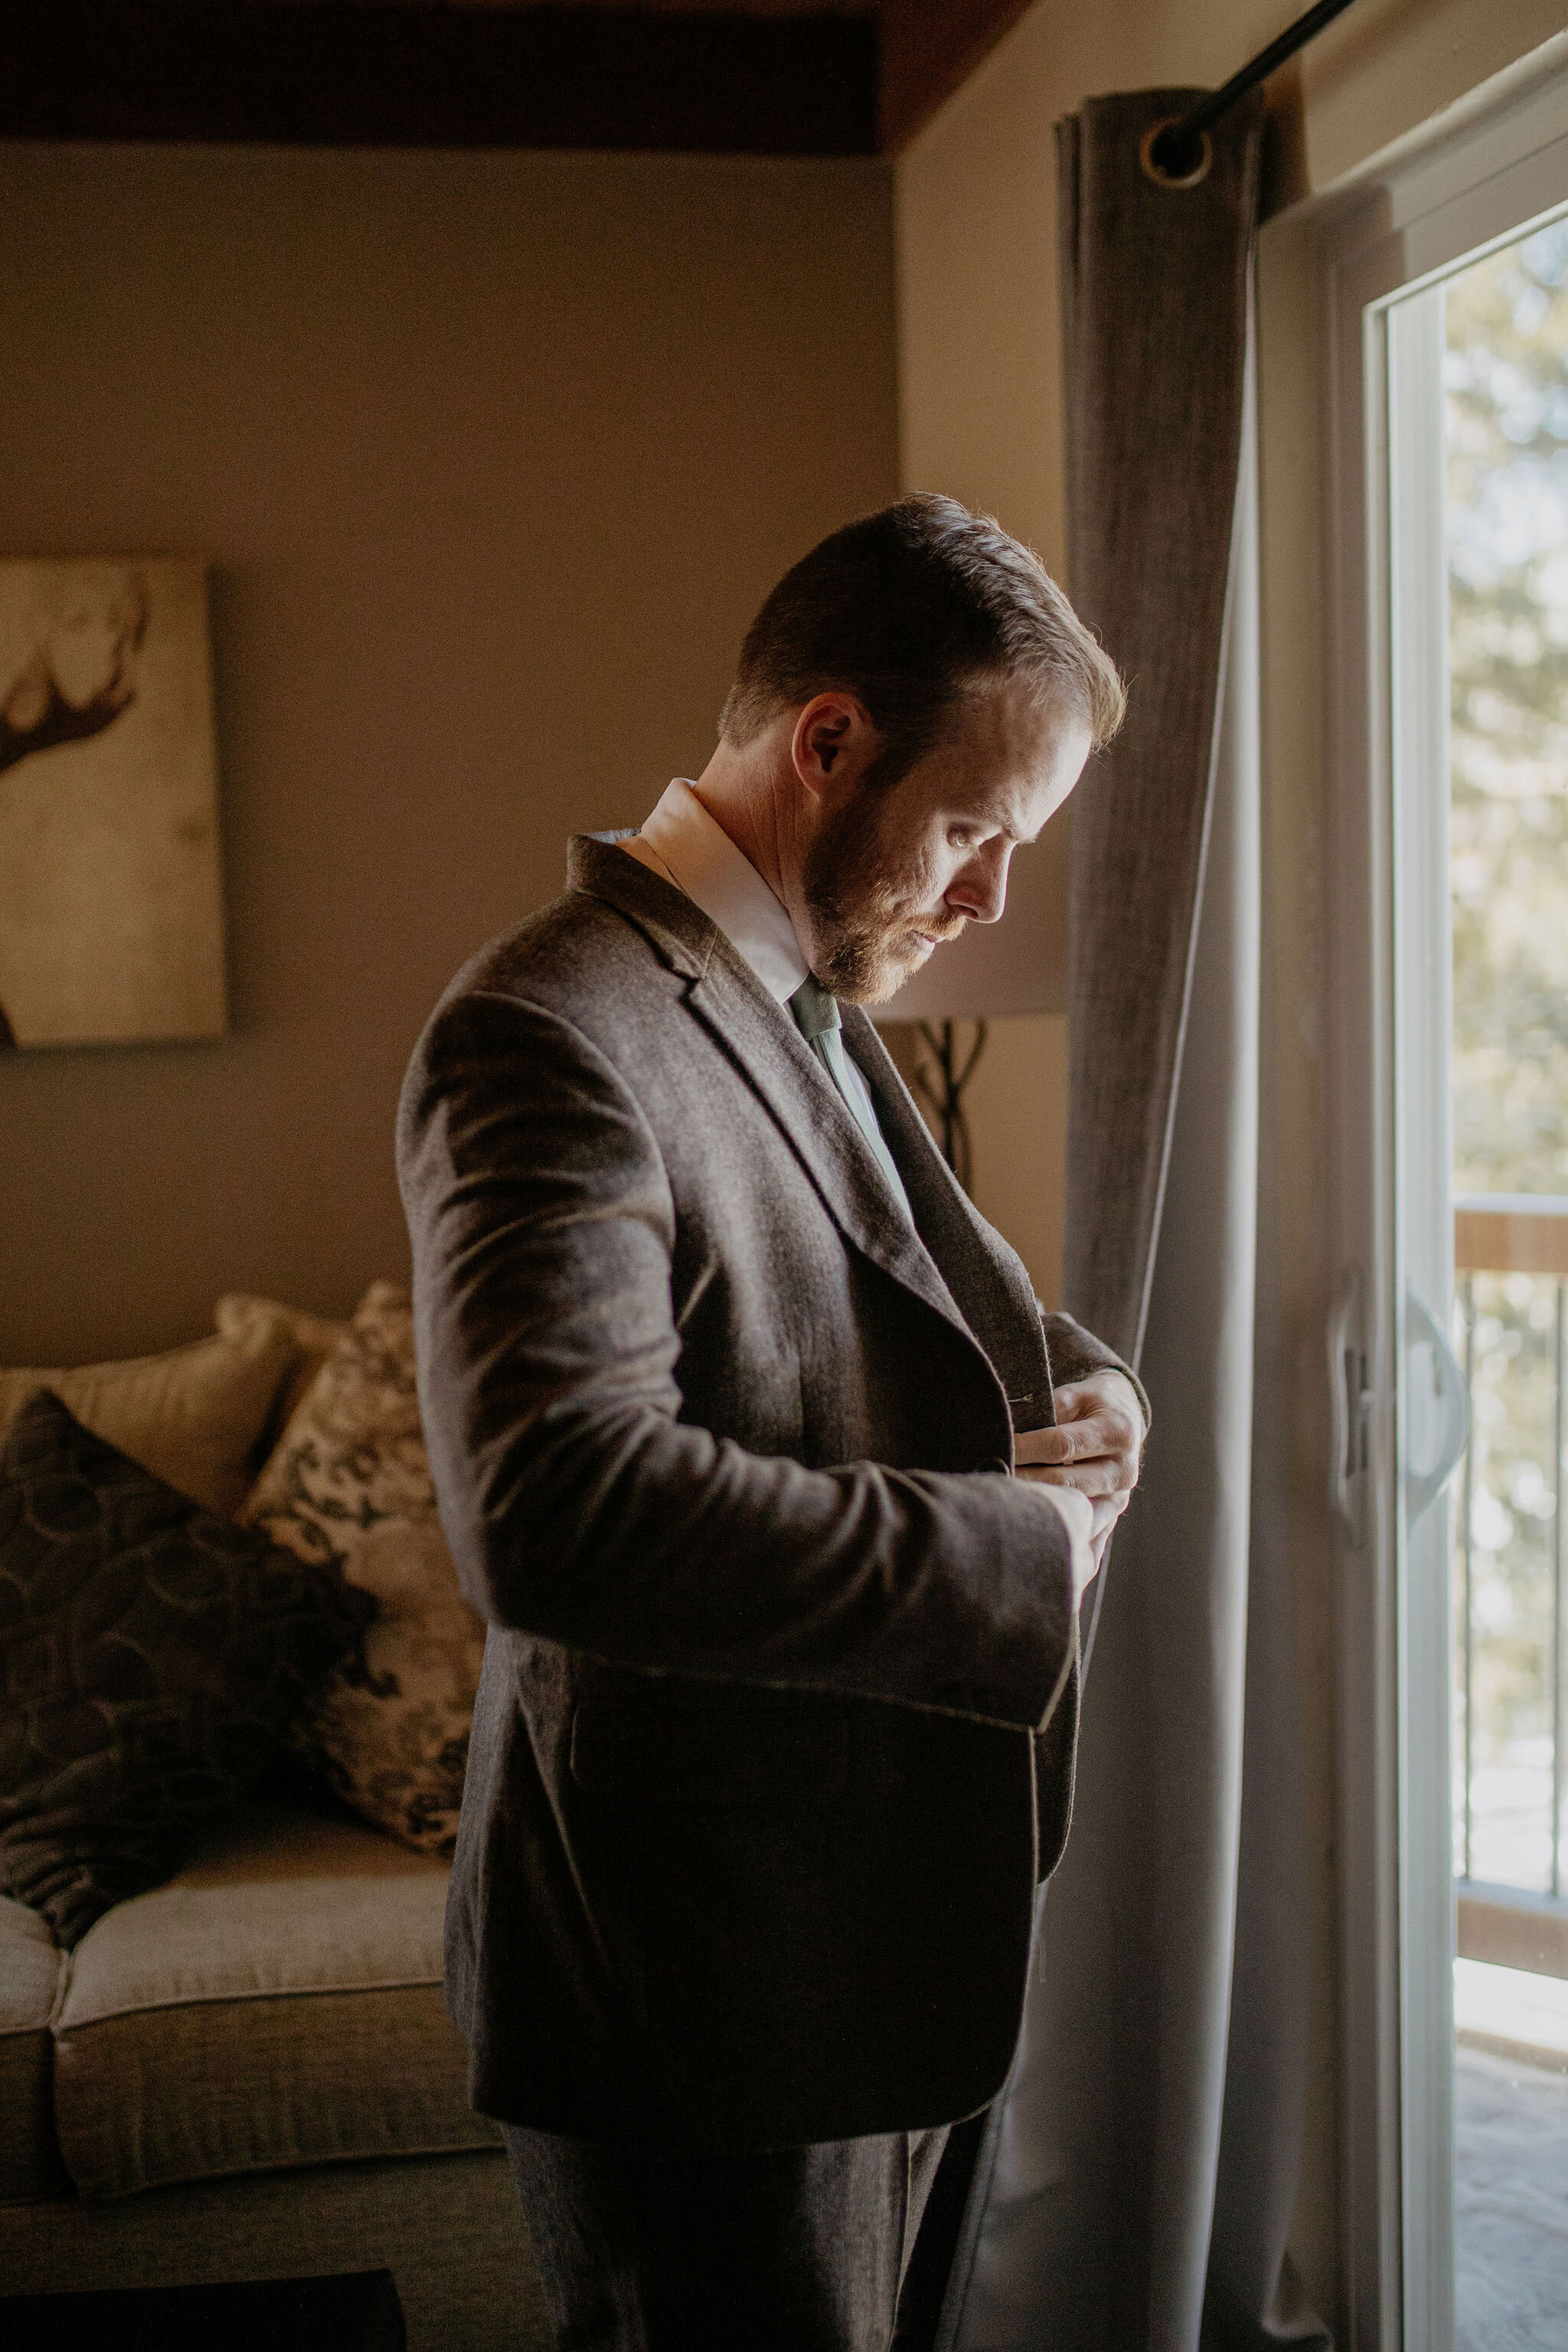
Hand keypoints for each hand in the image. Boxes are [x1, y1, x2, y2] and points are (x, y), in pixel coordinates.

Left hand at [1015, 1370, 1144, 1581]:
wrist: (1125, 1421)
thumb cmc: (1091, 1404)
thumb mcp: (1075, 1393)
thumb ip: (1046, 1408)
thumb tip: (1006, 1424)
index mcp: (1117, 1433)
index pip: (1060, 1445)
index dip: (1024, 1448)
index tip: (995, 1448)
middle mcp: (1123, 1471)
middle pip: (1063, 1483)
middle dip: (1022, 1481)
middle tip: (989, 1480)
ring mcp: (1118, 1500)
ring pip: (1070, 1513)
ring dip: (1035, 1510)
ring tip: (1001, 1505)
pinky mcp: (1110, 1520)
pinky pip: (1084, 1541)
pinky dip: (1056, 1540)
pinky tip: (1029, 1536)